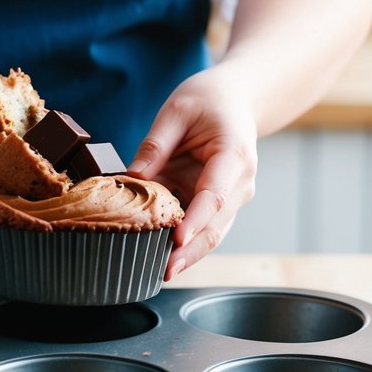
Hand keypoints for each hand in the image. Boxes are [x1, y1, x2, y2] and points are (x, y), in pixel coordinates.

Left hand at [128, 63, 257, 278]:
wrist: (236, 99)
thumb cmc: (208, 99)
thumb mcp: (177, 110)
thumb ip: (156, 143)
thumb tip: (132, 176)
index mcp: (233, 155)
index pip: (214, 195)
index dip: (196, 220)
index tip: (176, 240)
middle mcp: (239, 182)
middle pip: (216, 225)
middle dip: (190, 250)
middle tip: (164, 271)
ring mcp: (232, 195)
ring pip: (213, 233)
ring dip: (188, 253)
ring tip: (160, 272)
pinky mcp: (219, 202)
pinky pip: (203, 226)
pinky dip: (185, 241)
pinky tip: (162, 256)